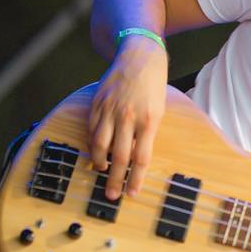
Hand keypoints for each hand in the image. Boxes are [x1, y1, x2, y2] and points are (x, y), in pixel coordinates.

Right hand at [88, 35, 167, 199]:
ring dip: (99, 163)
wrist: (139, 56)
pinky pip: (92, 130)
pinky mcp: (97, 104)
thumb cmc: (153, 86)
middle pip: (120, 157)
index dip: (136, 179)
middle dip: (115, 179)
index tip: (133, 193)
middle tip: (112, 195)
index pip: (141, 158)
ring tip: (101, 174)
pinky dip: (92, 144)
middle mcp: (128, 118)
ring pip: (100, 145)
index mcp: (148, 121)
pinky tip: (94, 154)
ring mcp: (110, 110)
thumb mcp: (158, 110)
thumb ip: (146, 133)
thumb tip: (135, 158)